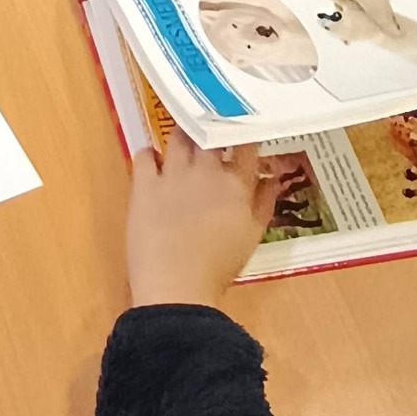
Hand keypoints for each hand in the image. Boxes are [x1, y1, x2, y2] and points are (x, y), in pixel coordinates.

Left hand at [128, 133, 278, 306]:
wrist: (177, 286)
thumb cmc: (220, 266)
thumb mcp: (253, 236)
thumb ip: (264, 204)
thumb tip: (273, 178)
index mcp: (236, 183)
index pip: (245, 144)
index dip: (243, 134)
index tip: (240, 133)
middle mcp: (206, 170)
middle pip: (210, 133)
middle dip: (211, 129)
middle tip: (209, 135)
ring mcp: (172, 174)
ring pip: (178, 137)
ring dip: (182, 137)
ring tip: (183, 144)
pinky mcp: (143, 184)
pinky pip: (143, 155)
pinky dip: (148, 155)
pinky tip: (153, 164)